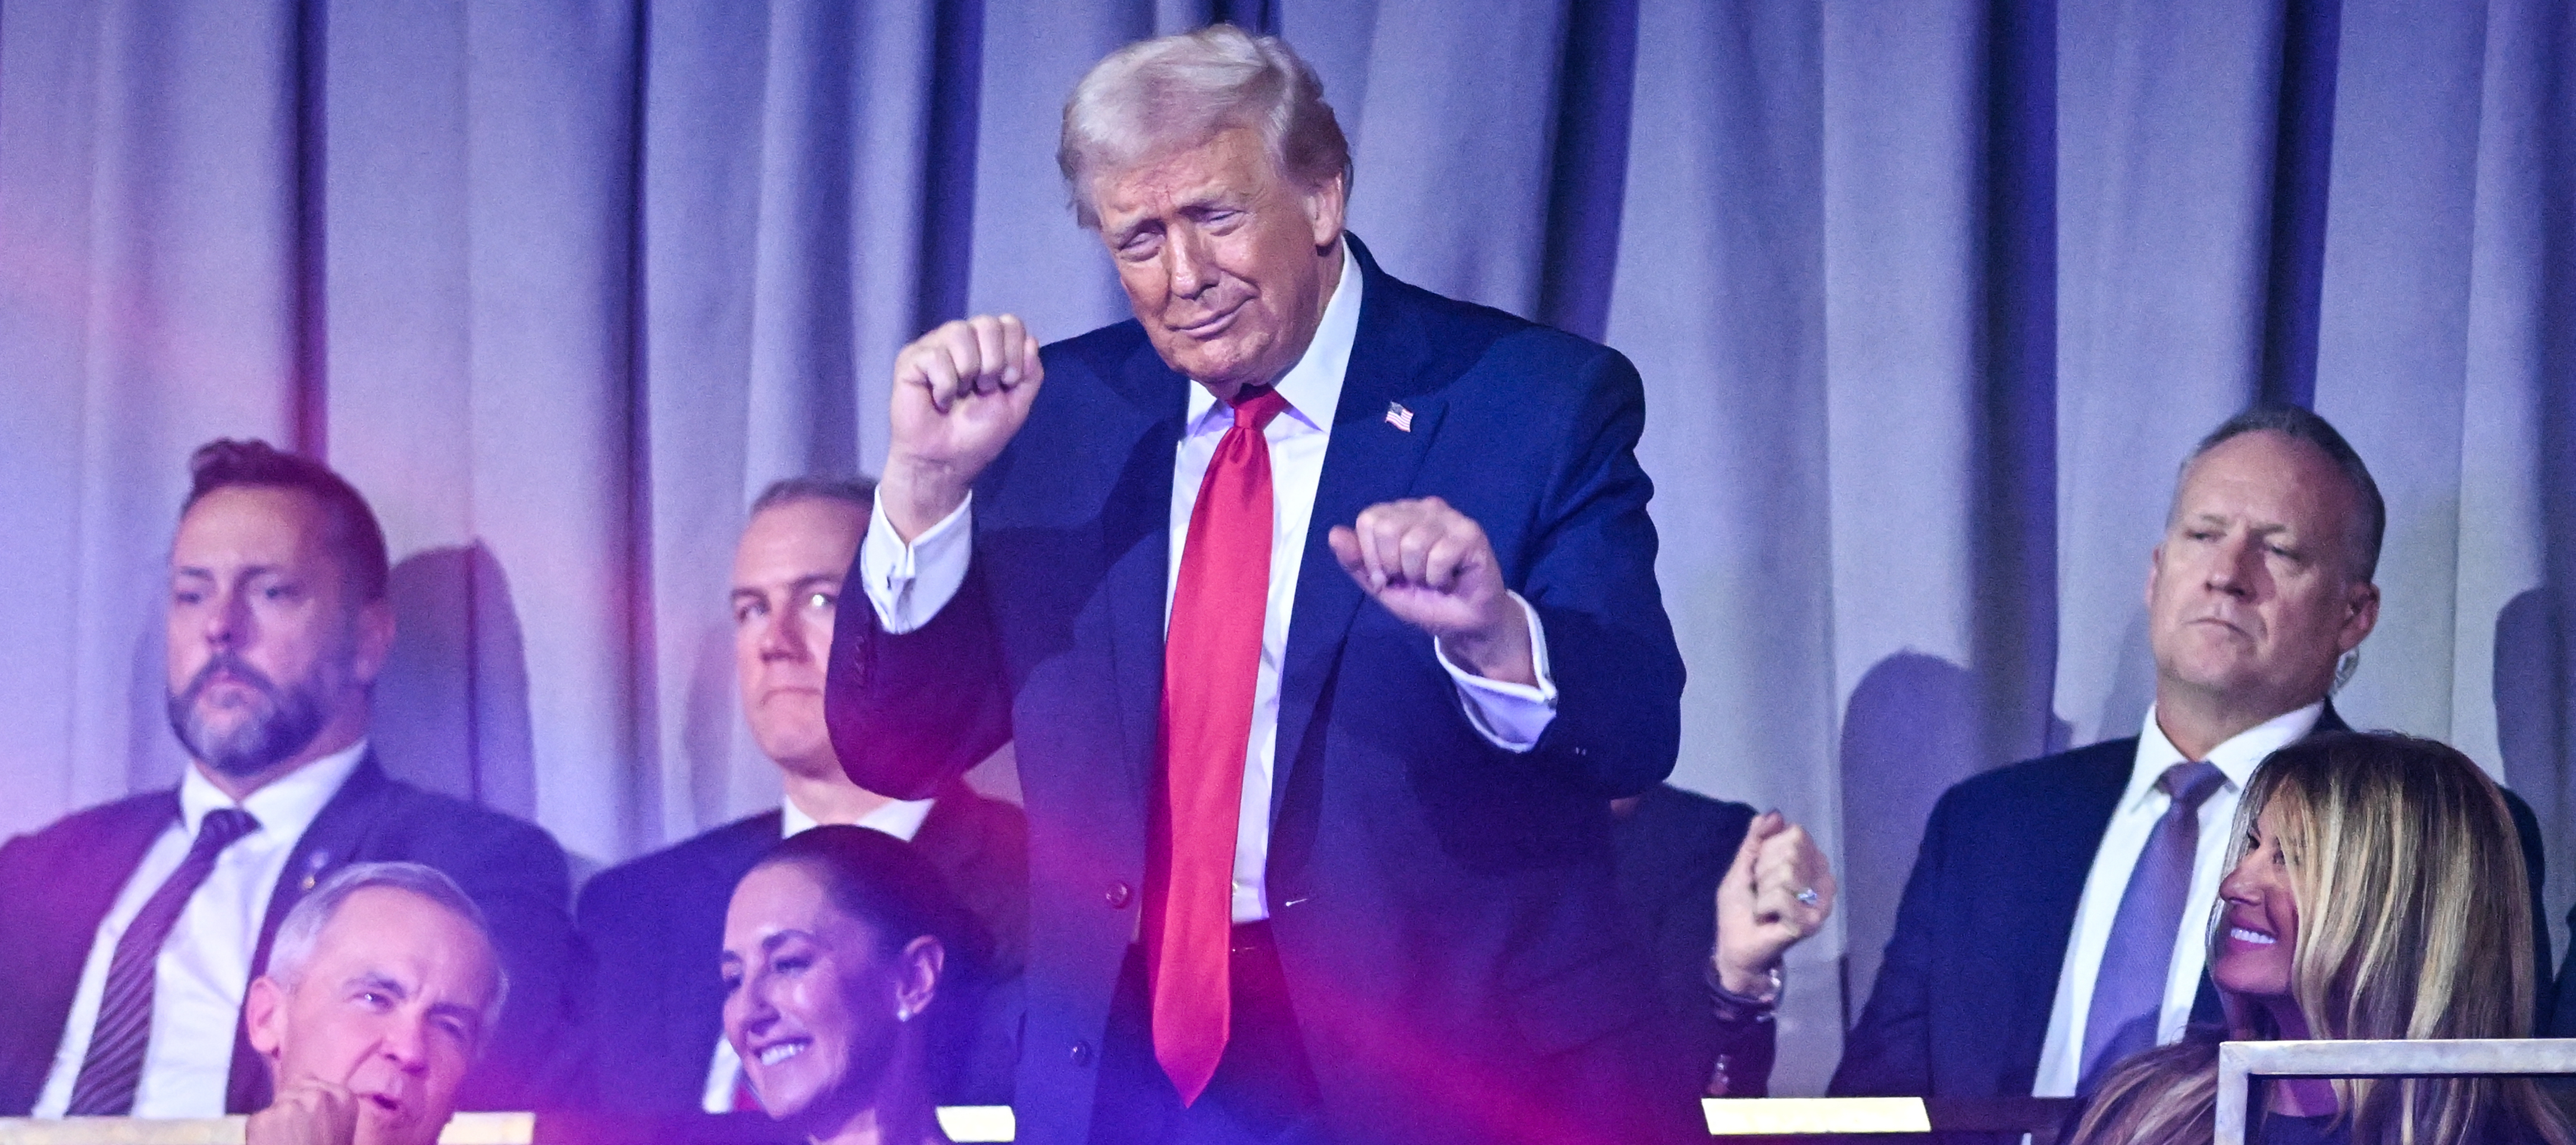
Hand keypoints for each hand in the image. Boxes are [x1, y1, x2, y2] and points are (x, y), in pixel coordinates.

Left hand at [247, 1079, 359, 1144]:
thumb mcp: (339, 1128)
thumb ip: (325, 1105)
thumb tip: (302, 1078)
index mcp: (343, 1097)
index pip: (311, 1080)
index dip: (305, 1101)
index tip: (308, 1122)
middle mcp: (318, 1096)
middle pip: (290, 1089)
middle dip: (289, 1108)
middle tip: (295, 1136)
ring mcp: (288, 1106)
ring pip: (274, 1106)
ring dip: (274, 1122)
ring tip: (284, 1143)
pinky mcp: (262, 1118)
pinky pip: (257, 1120)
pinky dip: (259, 1135)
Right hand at [883, 315, 1044, 538]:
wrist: (946, 461)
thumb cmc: (978, 435)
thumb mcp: (1017, 404)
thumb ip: (1031, 373)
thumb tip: (1031, 340)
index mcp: (988, 347)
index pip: (1009, 323)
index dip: (1014, 351)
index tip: (1009, 382)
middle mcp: (962, 341)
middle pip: (988, 323)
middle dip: (994, 361)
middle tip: (984, 389)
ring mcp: (935, 347)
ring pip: (960, 331)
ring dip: (968, 371)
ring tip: (961, 395)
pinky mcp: (911, 360)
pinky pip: (936, 355)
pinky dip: (945, 385)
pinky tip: (940, 400)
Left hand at [1325, 497, 1533, 685]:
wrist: (1462, 624)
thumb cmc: (1423, 599)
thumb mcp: (1381, 584)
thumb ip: (1356, 561)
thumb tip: (1334, 534)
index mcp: (1399, 514)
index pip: (1368, 520)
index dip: (1372, 557)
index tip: (1388, 577)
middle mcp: (1423, 508)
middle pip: (1386, 527)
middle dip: (1393, 566)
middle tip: (1413, 578)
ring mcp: (1449, 517)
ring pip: (1413, 543)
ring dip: (1419, 575)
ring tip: (1433, 579)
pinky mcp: (1470, 533)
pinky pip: (1439, 556)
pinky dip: (1439, 579)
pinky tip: (1450, 580)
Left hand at [1713, 810, 1834, 995]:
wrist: (1735, 949)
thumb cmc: (1740, 909)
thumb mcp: (1743, 867)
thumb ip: (1756, 840)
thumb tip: (1775, 814)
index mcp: (1808, 864)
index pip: (1794, 833)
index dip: (1767, 850)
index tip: (1759, 873)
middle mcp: (1822, 880)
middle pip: (1791, 850)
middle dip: (1764, 870)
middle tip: (1762, 892)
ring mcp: (1821, 902)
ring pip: (1788, 871)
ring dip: (1764, 889)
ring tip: (1765, 906)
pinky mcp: (1811, 922)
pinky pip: (1782, 896)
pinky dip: (1764, 906)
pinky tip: (1767, 918)